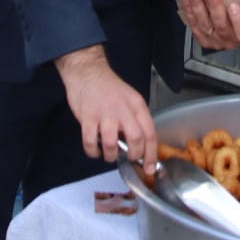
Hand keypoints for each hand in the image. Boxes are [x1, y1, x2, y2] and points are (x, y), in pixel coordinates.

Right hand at [54, 46, 155, 174]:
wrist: (87, 71)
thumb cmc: (108, 87)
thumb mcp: (130, 99)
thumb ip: (135, 120)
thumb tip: (140, 145)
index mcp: (137, 105)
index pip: (150, 133)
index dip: (152, 154)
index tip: (150, 167)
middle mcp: (123, 109)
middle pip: (136, 139)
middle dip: (133, 156)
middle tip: (129, 159)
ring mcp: (105, 113)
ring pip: (112, 143)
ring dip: (111, 155)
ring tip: (109, 154)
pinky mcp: (88, 116)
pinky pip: (90, 141)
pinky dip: (93, 151)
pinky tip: (95, 150)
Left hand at [178, 0, 239, 50]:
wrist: (230, 30)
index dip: (237, 19)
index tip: (233, 4)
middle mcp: (230, 41)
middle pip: (221, 25)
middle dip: (214, 6)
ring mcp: (215, 42)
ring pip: (205, 25)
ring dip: (197, 6)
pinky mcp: (203, 40)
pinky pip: (194, 26)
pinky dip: (190, 12)